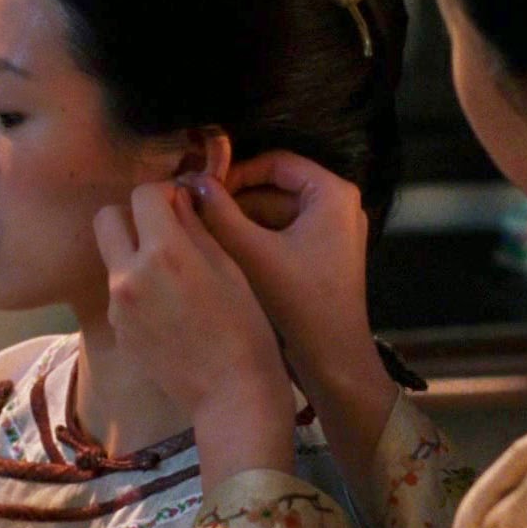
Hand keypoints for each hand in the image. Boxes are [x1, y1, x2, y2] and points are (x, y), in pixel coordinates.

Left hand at [94, 181, 295, 487]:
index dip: (165, 193)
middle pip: (106, 218)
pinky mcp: (116, 330)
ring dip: (133, 251)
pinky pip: (117, 290)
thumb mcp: (229, 267)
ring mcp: (117, 305)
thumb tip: (178, 197)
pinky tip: (169, 304)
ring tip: (171, 272)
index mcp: (164, 252)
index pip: (143, 194)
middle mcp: (129, 274)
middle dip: (132, 215)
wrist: (230, 393)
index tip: (183, 205)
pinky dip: (136, 285)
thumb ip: (196, 226)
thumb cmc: (245, 328)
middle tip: (164, 229)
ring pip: (111, 255)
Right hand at [179, 152, 398, 481]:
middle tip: (193, 215)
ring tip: (201, 237)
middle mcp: (338, 207)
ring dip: (239, 224)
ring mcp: (331, 234)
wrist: (334, 364)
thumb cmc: (300, 306)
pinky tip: (221, 258)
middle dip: (234, 203)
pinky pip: (281, 237)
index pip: (274, 163)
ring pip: (274, 215)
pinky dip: (254, 243)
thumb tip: (189, 181)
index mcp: (332, 194)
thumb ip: (218, 214)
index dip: (234, 174)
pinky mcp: (320, 258)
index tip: (200, 192)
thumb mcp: (253, 254)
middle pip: (273, 189)